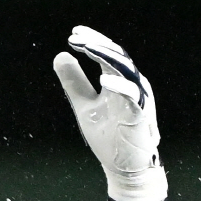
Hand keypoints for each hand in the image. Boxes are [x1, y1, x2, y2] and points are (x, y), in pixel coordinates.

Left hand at [53, 26, 166, 200]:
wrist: (124, 167)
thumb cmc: (108, 136)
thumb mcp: (84, 105)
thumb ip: (74, 82)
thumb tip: (60, 55)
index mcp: (118, 81)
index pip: (107, 53)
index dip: (93, 41)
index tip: (74, 33)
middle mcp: (131, 84)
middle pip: (116, 56)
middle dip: (97, 43)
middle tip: (76, 36)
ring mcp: (137, 98)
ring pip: (126, 69)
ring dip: (106, 57)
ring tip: (87, 47)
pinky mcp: (140, 114)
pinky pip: (133, 96)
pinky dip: (120, 86)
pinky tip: (103, 80)